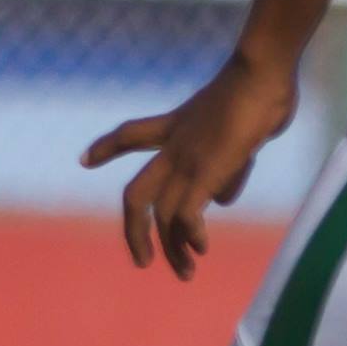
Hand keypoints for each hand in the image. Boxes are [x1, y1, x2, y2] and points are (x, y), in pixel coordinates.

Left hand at [84, 46, 299, 278]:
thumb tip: (219, 201)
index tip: (85, 159)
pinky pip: (187, 215)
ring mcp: (186, 160)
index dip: (105, 147)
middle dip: (134, 232)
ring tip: (185, 271)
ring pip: (162, 215)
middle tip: (143, 262)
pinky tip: (201, 248)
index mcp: (176, 126)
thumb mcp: (238, 131)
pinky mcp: (205, 171)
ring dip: (172, 249)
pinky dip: (192, 235)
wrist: (261, 73)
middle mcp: (173, 147)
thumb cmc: (261, 91)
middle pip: (135, 195)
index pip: (130, 134)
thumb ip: (227, 167)